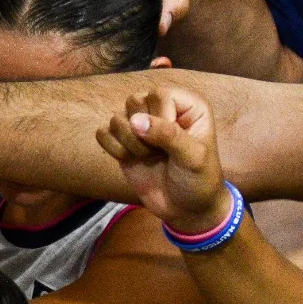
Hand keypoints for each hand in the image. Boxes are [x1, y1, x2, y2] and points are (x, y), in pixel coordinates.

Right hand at [96, 88, 230, 234]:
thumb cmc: (199, 180)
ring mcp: (140, 126)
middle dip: (143, 131)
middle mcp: (161, 110)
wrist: (185, 209)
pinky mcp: (122, 142)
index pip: (159, 94)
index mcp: (186, 106)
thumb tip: (134, 121)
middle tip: (159, 151)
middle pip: (134, 101)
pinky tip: (130, 160)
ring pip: (116, 118)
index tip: (172, 141)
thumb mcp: (193, 157)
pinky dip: (114, 149)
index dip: (160, 117)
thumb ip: (168, 135)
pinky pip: (103, 133)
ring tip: (148, 157)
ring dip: (129, 143)